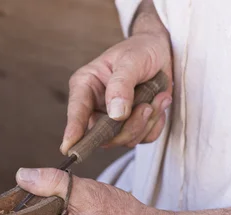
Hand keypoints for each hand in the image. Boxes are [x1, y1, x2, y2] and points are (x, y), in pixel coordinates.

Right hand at [61, 0, 172, 152]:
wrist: (162, 51)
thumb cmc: (140, 50)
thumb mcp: (130, 61)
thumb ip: (121, 86)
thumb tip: (115, 114)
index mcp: (86, 86)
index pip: (76, 112)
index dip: (72, 131)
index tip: (68, 148)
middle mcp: (95, 107)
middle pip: (103, 135)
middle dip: (129, 126)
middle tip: (147, 106)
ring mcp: (113, 120)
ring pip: (125, 139)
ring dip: (147, 122)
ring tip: (158, 97)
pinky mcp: (131, 125)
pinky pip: (143, 138)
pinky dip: (155, 124)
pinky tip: (159, 102)